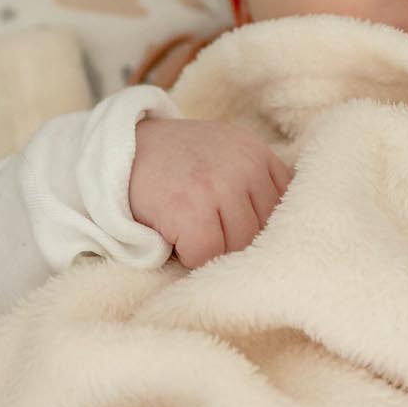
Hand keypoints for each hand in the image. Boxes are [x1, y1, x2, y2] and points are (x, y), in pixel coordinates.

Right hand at [129, 118, 291, 269]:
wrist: (121, 149)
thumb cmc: (177, 163)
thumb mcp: (226, 155)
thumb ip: (256, 181)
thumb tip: (286, 231)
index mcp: (256, 153)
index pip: (285, 207)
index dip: (265, 227)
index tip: (242, 231)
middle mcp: (244, 167)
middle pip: (263, 232)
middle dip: (237, 242)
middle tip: (209, 232)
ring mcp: (218, 188)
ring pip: (238, 247)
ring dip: (215, 251)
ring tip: (193, 232)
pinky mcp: (190, 211)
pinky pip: (207, 255)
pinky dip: (190, 257)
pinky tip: (177, 238)